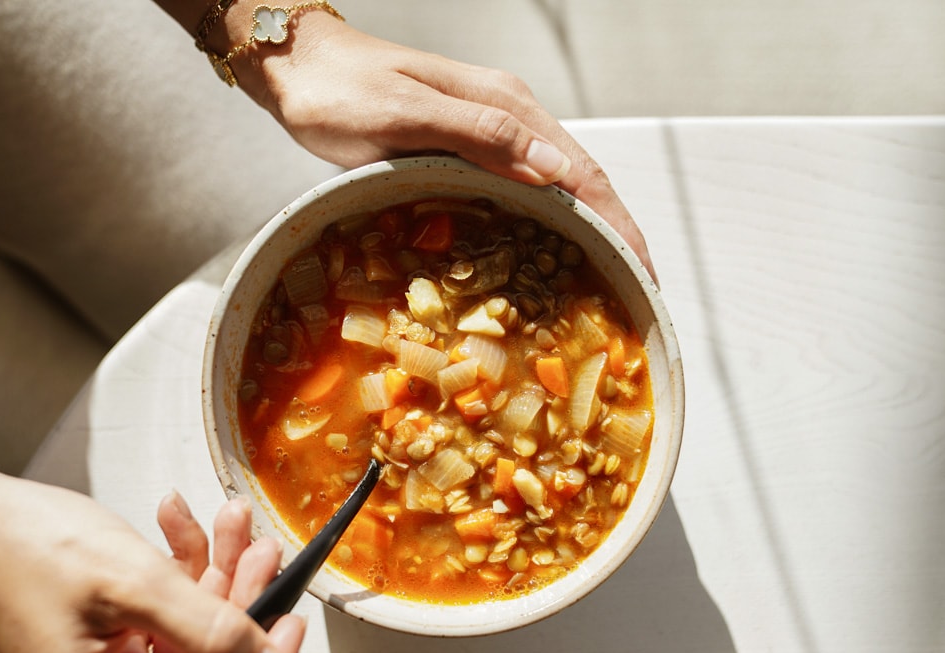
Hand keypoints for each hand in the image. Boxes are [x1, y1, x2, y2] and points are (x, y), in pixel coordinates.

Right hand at [0, 449, 302, 652]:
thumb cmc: (18, 548)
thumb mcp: (134, 584)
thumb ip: (214, 633)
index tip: (291, 622)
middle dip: (240, 607)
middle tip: (261, 552)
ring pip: (190, 640)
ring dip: (214, 578)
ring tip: (231, 524)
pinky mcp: (100, 647)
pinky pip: (162, 619)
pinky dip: (179, 573)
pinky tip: (183, 526)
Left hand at [235, 14, 654, 279]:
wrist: (302, 66)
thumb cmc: (341, 95)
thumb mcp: (405, 116)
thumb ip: (479, 136)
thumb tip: (555, 171)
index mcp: (506, 106)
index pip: (583, 173)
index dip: (619, 228)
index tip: (642, 275)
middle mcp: (511, 116)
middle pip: (583, 182)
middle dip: (618, 237)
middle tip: (639, 293)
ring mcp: (492, 130)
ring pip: (559, 187)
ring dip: (590, 233)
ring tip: (610, 283)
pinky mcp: (470, 145)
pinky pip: (527, 189)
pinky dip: (553, 224)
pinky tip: (553, 253)